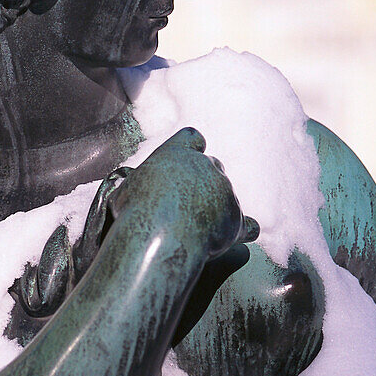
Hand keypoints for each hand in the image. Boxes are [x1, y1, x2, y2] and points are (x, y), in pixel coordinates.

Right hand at [109, 128, 258, 259]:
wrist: (159, 237)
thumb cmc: (135, 213)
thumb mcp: (127, 189)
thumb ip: (142, 184)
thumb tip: (137, 193)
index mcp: (178, 153)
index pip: (192, 139)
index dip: (191, 150)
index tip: (186, 164)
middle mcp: (206, 166)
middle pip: (213, 167)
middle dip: (204, 182)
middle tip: (187, 204)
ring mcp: (224, 191)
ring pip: (226, 195)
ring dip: (217, 207)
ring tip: (196, 230)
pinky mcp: (235, 218)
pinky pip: (248, 224)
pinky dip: (242, 229)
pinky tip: (238, 234)